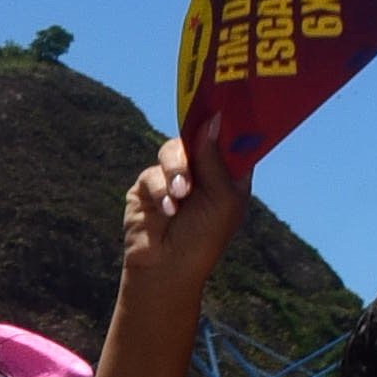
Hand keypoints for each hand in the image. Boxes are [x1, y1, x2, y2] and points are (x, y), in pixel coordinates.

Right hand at [119, 126, 247, 322]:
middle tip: (196, 155)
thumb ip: (215, 157)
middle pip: (196, 138)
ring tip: (180, 193)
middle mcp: (202, 172)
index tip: (223, 108)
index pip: (229, 139)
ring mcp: (173, 179)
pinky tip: (168, 210)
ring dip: (176, 170)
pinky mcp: (147, 188)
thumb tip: (213, 117)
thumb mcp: (222, 197)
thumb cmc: (205, 238)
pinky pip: (152, 173)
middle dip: (194, 147)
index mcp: (228, 175)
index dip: (227, 124)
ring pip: (172, 151)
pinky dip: (160, 189)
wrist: (167, 269)